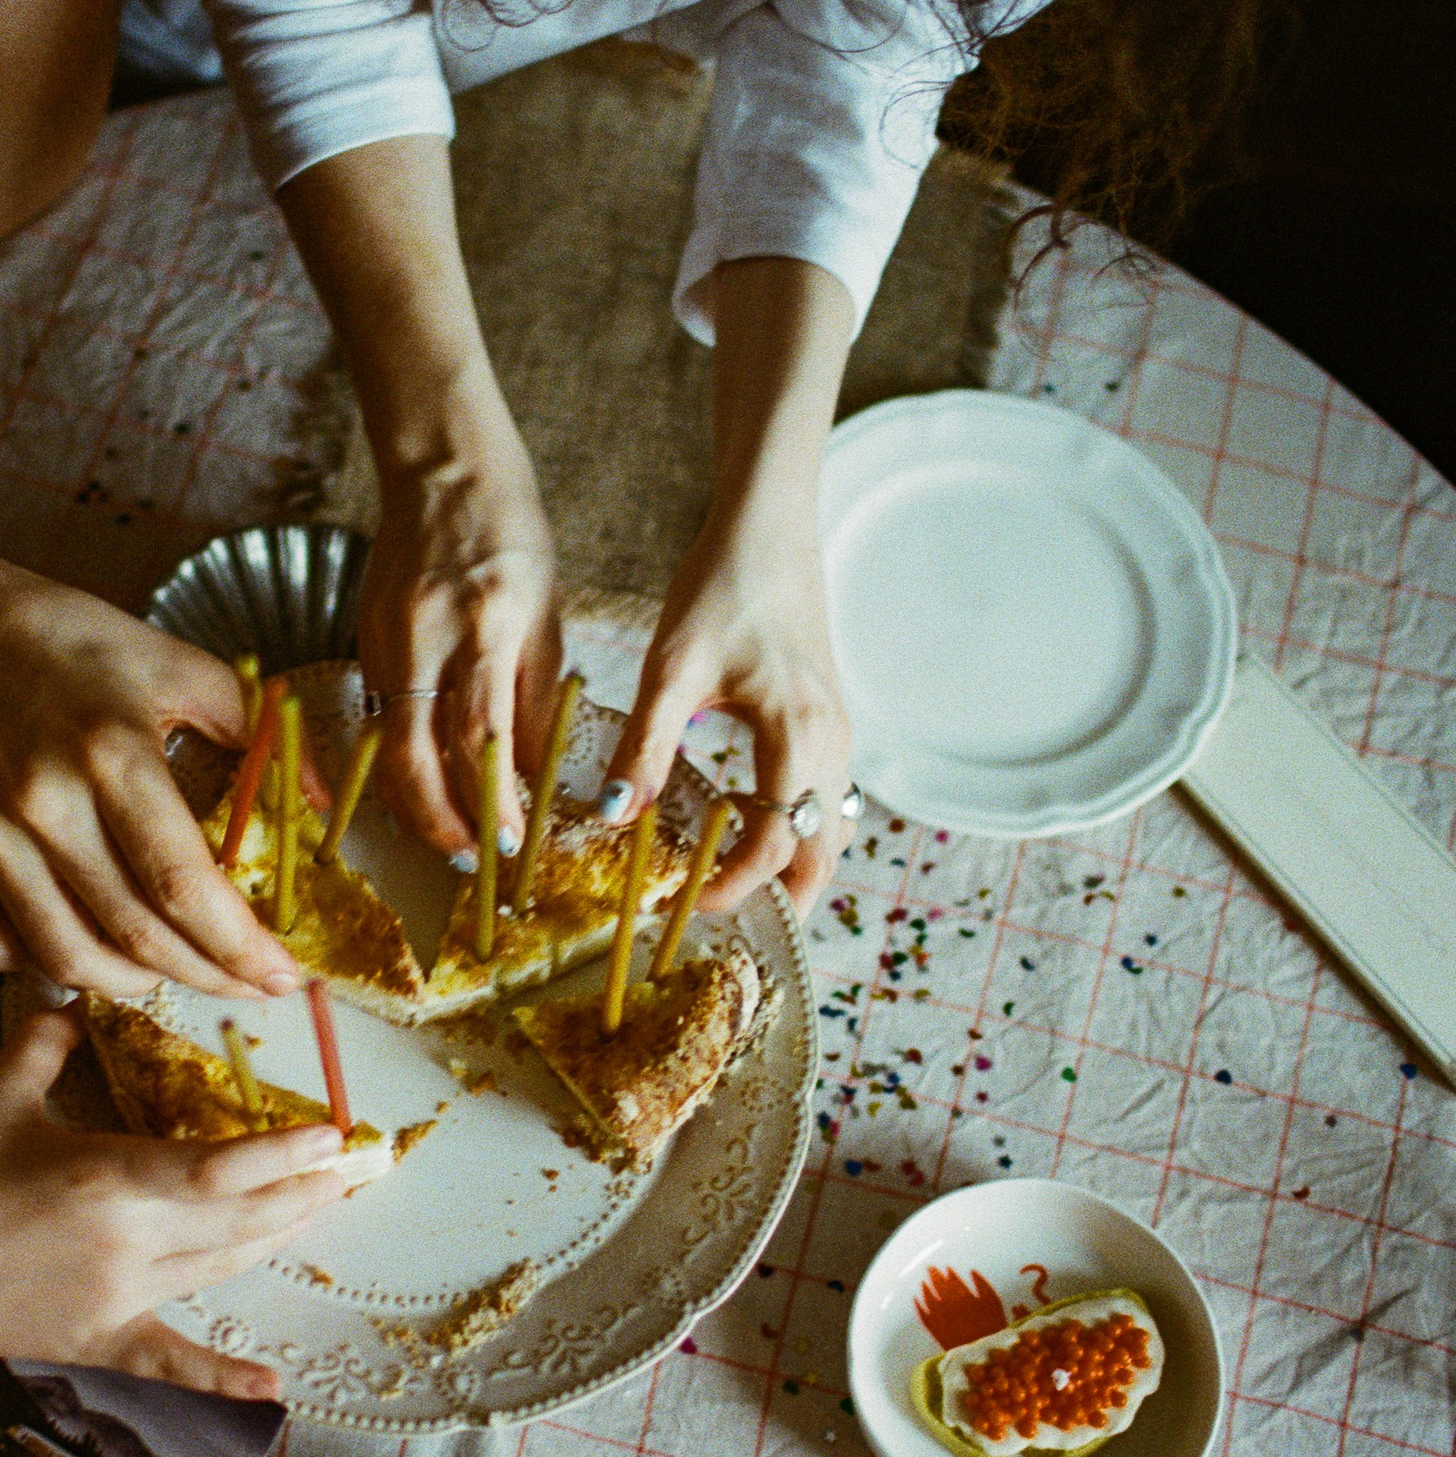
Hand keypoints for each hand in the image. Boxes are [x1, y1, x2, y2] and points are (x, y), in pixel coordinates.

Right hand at [0, 550, 304, 996]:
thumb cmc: (61, 638)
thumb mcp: (171, 661)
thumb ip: (253, 729)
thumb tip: (318, 800)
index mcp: (111, 753)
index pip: (184, 884)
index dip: (239, 947)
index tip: (281, 975)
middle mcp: (44, 805)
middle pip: (136, 936)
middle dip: (207, 977)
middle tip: (246, 987)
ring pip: (66, 958)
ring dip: (133, 984)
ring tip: (171, 971)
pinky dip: (41, 966)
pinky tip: (80, 944)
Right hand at [0, 1009, 352, 1398]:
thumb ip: (45, 1040)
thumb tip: (74, 992)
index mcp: (106, 1176)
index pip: (217, 1166)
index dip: (282, 1153)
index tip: (333, 1134)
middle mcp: (126, 1241)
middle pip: (239, 1218)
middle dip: (303, 1192)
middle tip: (356, 1168)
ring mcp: (117, 1297)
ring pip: (221, 1267)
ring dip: (278, 1238)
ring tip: (323, 1209)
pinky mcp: (99, 1339)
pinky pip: (170, 1359)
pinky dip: (223, 1377)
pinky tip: (271, 1388)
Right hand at [357, 448, 564, 868]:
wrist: (442, 467)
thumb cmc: (510, 532)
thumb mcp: (547, 612)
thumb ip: (539, 696)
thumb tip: (538, 775)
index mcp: (489, 622)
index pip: (484, 735)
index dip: (495, 800)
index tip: (513, 841)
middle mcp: (430, 632)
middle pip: (418, 754)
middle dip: (442, 821)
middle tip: (471, 858)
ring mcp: (385, 635)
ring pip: (386, 743)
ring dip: (413, 803)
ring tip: (446, 837)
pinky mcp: (361, 635)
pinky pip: (376, 714)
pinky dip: (395, 760)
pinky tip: (417, 785)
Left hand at [598, 521, 853, 915]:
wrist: (769, 526)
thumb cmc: (722, 585)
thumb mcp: (672, 668)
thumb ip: (647, 747)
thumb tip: (616, 818)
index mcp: (797, 733)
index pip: (778, 841)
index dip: (735, 884)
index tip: (685, 901)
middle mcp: (832, 740)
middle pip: (825, 851)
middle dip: (785, 899)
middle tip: (733, 931)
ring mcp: (838, 728)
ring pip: (830, 825)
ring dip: (794, 864)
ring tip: (738, 889)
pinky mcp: (830, 715)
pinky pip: (825, 793)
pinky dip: (798, 826)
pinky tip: (751, 821)